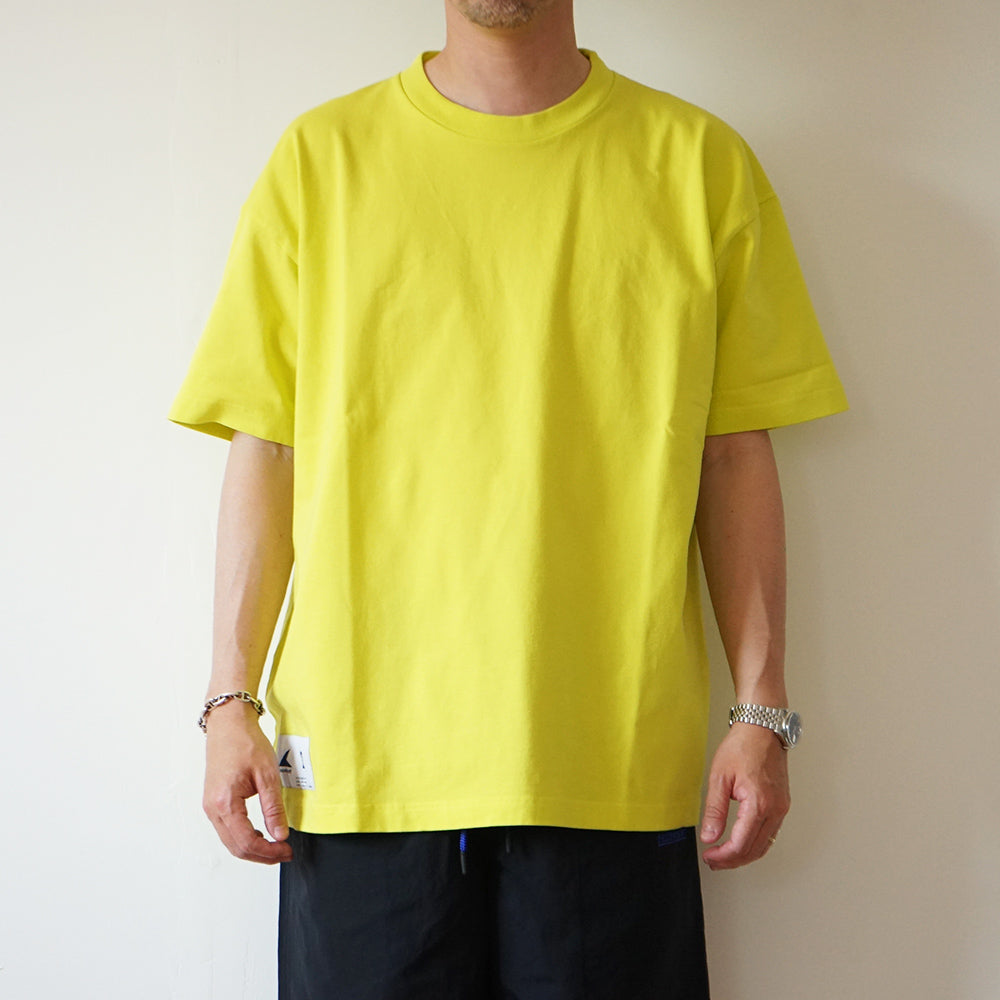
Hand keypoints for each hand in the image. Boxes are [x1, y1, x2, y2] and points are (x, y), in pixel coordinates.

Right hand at [202, 700, 292, 863]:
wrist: (228, 724)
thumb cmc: (245, 742)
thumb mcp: (267, 775)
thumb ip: (273, 808)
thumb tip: (280, 835)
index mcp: (224, 803)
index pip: (246, 842)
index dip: (268, 852)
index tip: (286, 851)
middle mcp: (212, 809)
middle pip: (236, 847)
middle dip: (261, 855)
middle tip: (284, 852)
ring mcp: (210, 806)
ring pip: (230, 841)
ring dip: (252, 848)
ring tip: (276, 845)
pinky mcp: (213, 802)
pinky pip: (227, 830)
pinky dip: (244, 837)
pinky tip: (261, 833)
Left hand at [699, 723, 789, 870]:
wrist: (762, 729)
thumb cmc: (742, 746)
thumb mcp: (719, 777)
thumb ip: (714, 810)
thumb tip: (709, 836)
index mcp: (759, 803)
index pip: (741, 843)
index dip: (723, 856)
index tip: (709, 857)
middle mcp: (775, 809)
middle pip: (755, 849)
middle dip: (733, 860)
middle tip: (714, 861)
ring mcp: (781, 808)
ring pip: (765, 845)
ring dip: (744, 855)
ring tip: (724, 855)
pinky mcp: (782, 804)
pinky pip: (770, 833)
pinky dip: (755, 843)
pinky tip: (741, 842)